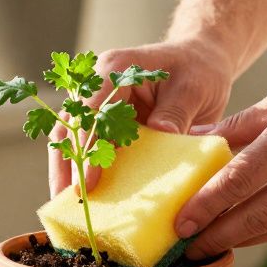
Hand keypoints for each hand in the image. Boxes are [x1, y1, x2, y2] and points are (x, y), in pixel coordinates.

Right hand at [48, 39, 235, 195]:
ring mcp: (97, 102)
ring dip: (67, 169)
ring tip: (65, 205)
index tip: (89, 181)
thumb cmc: (199, 70)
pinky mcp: (104, 121)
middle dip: (67, 164)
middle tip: (69, 201)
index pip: (92, 110)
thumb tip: (162, 136)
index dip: (87, 146)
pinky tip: (82, 196)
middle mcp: (97, 84)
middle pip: (70, 125)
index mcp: (115, 68)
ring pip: (68, 137)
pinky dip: (82, 169)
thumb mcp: (194, 88)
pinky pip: (85, 146)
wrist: (201, 61)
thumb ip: (176, 112)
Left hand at [176, 55, 266, 259]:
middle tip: (188, 248)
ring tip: (213, 243)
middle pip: (257, 215)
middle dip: (218, 236)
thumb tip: (193, 142)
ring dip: (244, 239)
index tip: (179, 223)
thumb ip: (240, 125)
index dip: (206, 205)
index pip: (240, 179)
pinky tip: (252, 232)